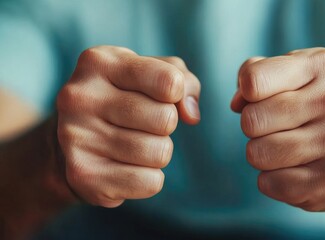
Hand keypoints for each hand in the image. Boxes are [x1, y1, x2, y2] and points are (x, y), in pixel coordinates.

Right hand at [57, 46, 200, 206]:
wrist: (71, 142)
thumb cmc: (124, 100)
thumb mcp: (151, 75)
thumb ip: (183, 81)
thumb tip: (191, 115)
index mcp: (99, 62)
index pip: (169, 82)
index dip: (176, 93)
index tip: (162, 95)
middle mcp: (80, 97)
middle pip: (166, 120)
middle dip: (166, 125)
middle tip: (144, 124)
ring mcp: (76, 137)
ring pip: (159, 152)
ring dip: (158, 152)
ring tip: (134, 145)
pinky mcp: (82, 174)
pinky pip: (149, 182)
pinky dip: (149, 178)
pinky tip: (126, 167)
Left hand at [231, 48, 324, 210]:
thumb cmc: (307, 104)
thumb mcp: (286, 75)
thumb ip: (254, 75)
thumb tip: (238, 103)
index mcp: (324, 65)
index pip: (253, 81)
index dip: (247, 94)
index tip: (260, 98)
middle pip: (251, 120)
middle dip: (253, 128)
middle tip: (275, 128)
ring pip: (258, 154)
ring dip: (261, 155)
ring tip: (285, 148)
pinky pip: (271, 183)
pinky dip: (271, 180)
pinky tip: (295, 170)